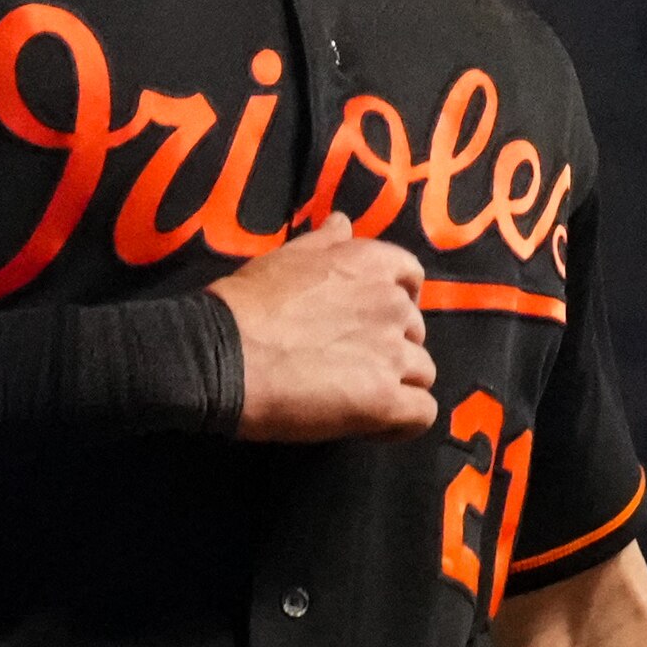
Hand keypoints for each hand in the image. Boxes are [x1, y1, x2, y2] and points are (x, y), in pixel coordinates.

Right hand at [206, 213, 436, 441]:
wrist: (223, 354)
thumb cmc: (247, 303)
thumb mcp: (285, 256)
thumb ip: (325, 242)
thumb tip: (344, 223)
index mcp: (370, 264)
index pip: (411, 277)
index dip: (397, 298)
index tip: (370, 317)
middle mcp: (392, 305)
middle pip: (416, 329)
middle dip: (393, 343)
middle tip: (352, 360)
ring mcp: (392, 355)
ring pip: (422, 371)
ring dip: (397, 382)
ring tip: (357, 395)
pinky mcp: (385, 402)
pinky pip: (421, 414)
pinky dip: (403, 422)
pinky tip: (374, 424)